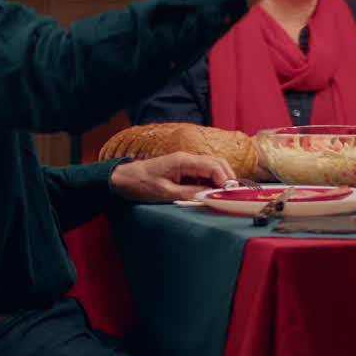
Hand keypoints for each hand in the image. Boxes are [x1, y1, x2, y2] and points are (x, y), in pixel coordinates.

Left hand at [110, 151, 235, 202]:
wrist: (122, 179)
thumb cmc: (140, 184)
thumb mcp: (164, 193)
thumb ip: (188, 194)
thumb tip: (209, 197)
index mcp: (184, 161)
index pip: (214, 166)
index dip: (225, 180)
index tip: (230, 195)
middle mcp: (189, 158)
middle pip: (218, 163)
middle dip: (228, 178)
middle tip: (233, 196)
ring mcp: (187, 163)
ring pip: (213, 167)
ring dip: (221, 180)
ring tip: (223, 196)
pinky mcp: (184, 170)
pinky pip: (204, 173)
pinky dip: (211, 182)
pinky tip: (210, 194)